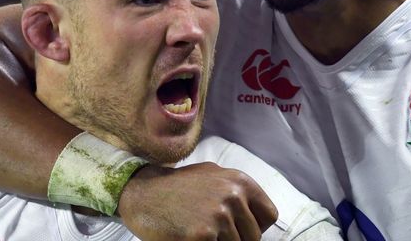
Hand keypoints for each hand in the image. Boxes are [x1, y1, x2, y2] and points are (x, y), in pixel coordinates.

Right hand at [117, 162, 277, 239]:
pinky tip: (189, 237)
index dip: (253, 227)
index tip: (236, 228)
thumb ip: (238, 192)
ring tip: (198, 232)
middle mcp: (233, 195)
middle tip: (210, 231)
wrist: (141, 193)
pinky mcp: (203, 235)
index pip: (269, 216)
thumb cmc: (177, 188)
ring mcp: (219, 215)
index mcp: (240, 181)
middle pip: (254, 238)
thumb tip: (261, 219)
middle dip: (235, 240)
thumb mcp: (213, 176)